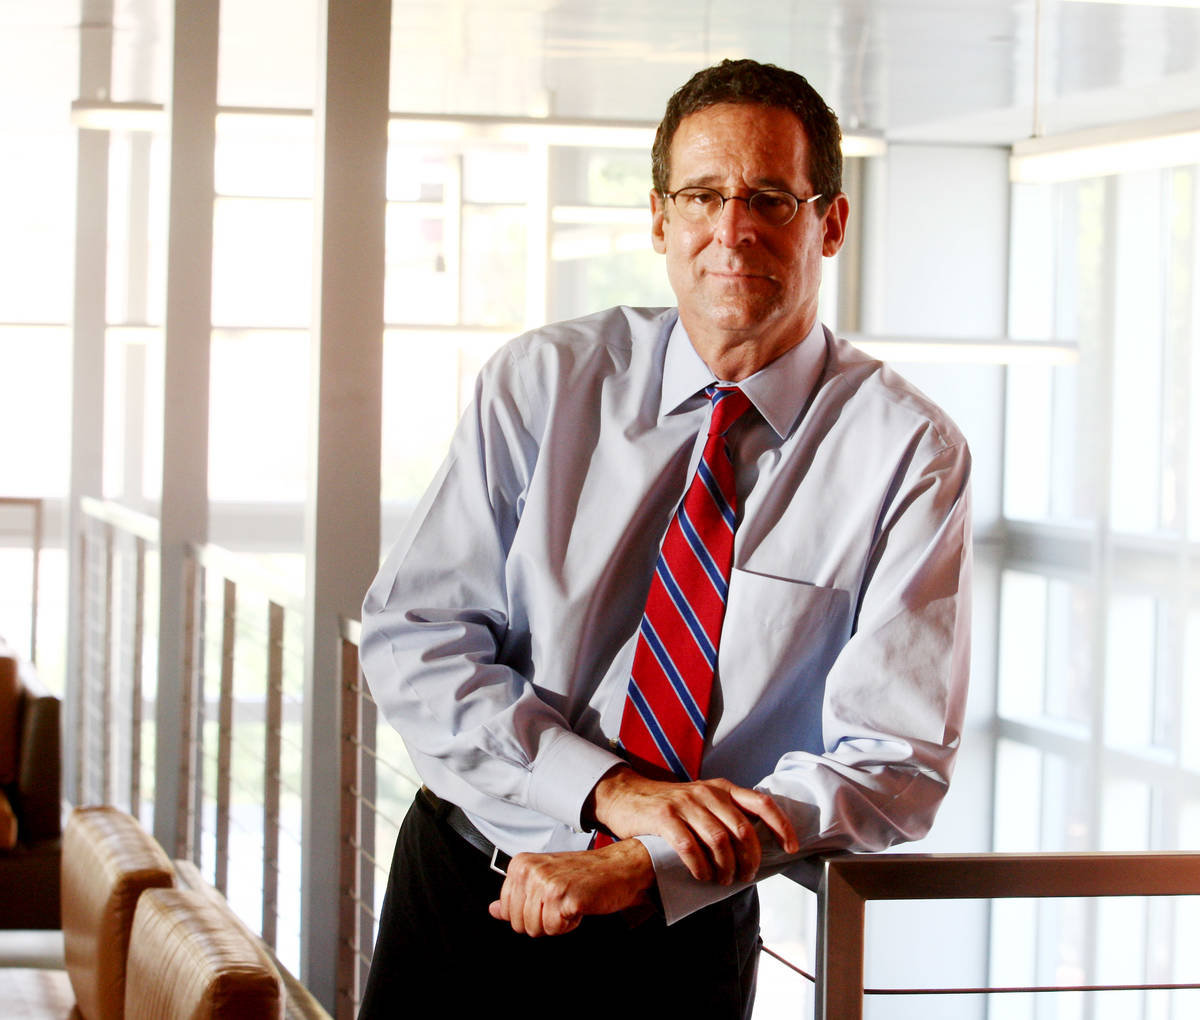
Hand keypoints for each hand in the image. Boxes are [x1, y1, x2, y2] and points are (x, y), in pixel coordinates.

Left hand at [487, 838, 653, 936]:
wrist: (619, 866)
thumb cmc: (585, 872)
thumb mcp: (545, 879)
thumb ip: (517, 895)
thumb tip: (494, 910)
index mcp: (521, 864)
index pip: (505, 909)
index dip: (529, 912)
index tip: (547, 899)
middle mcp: (530, 870)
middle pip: (518, 923)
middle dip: (542, 920)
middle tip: (561, 901)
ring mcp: (546, 883)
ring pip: (535, 929)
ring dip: (557, 922)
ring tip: (570, 901)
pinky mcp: (564, 897)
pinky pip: (554, 929)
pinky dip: (570, 924)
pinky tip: (579, 905)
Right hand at [587, 766, 798, 884]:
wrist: (628, 796)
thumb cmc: (670, 806)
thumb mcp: (702, 801)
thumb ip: (726, 815)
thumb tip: (757, 846)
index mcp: (722, 789)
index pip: (762, 803)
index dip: (782, 825)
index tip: (791, 847)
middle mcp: (707, 793)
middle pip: (742, 828)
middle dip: (750, 859)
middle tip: (745, 876)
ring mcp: (685, 803)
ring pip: (719, 840)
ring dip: (725, 867)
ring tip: (722, 880)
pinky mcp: (664, 816)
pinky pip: (690, 846)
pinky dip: (700, 866)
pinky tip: (701, 876)